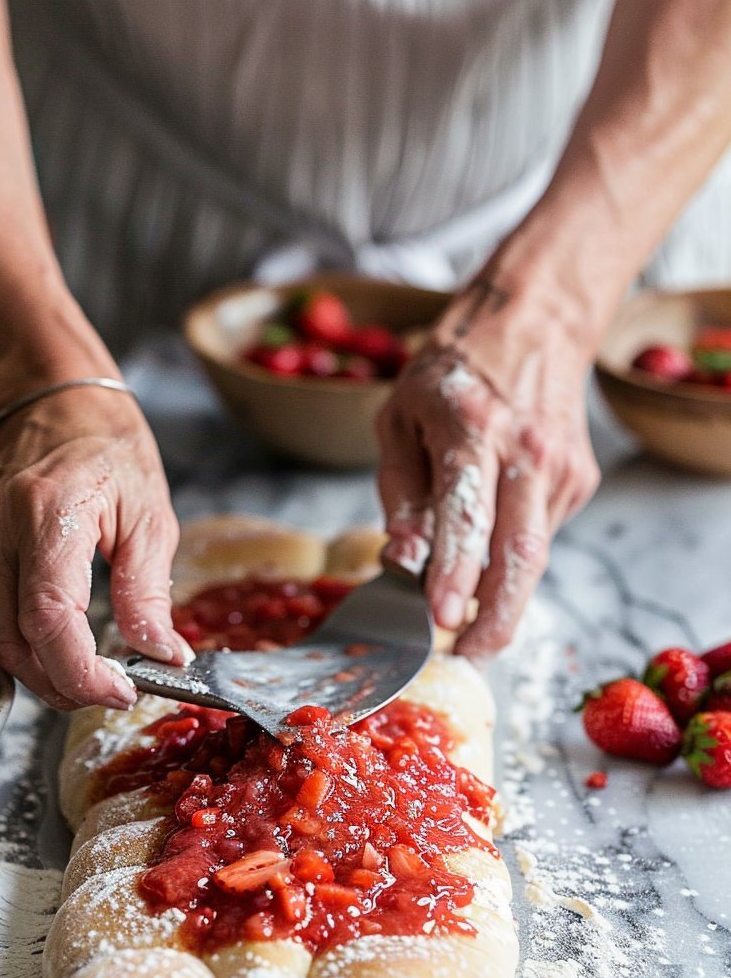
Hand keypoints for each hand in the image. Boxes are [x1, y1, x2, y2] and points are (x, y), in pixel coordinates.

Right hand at [0, 385, 191, 709]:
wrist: (47, 397)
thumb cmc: (107, 449)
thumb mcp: (150, 516)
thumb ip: (149, 594)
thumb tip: (162, 657)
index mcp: (47, 511)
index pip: (49, 620)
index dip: (82, 674)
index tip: (119, 692)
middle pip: (18, 644)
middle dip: (65, 683)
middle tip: (109, 689)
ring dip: (45, 662)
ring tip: (88, 657)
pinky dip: (23, 629)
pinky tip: (53, 614)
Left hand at [376, 277, 600, 656]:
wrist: (535, 321)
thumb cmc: (451, 372)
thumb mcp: (398, 419)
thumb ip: (400, 493)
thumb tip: (402, 560)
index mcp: (473, 429)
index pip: (467, 515)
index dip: (454, 573)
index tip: (440, 619)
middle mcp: (526, 452)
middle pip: (520, 555)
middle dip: (496, 618)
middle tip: (469, 656)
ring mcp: (560, 470)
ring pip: (533, 557)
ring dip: (502, 599)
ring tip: (470, 624)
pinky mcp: (578, 481)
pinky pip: (539, 536)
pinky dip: (511, 558)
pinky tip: (491, 543)